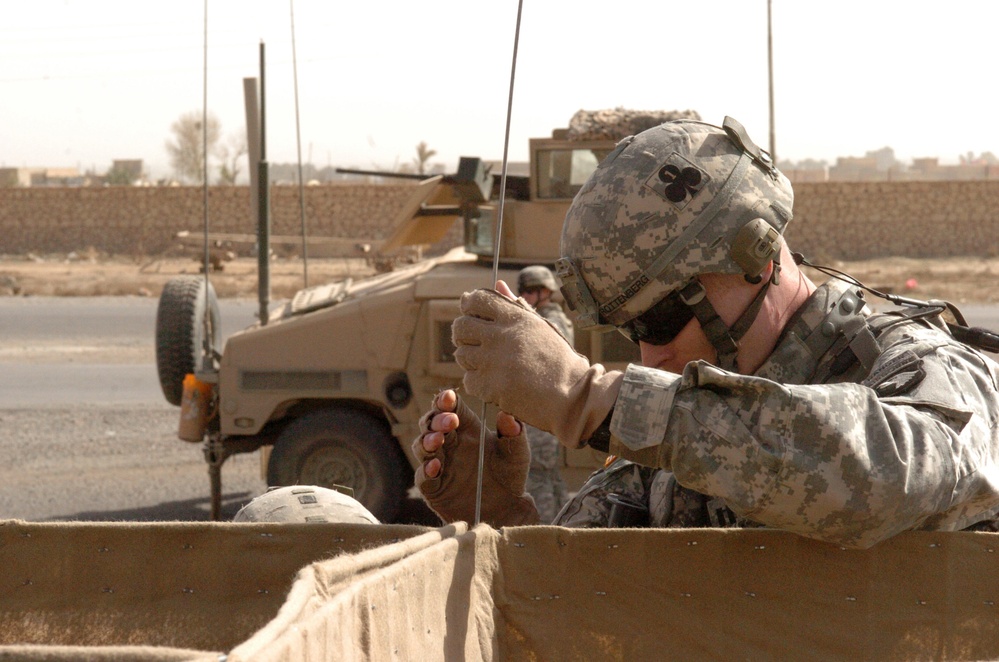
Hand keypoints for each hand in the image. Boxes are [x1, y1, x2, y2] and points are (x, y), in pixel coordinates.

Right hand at [412, 389, 540, 526]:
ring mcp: (439, 464)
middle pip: (431, 424)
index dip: (445, 400)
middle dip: (436, 419)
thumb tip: (507, 414)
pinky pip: (423, 477)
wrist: (508, 509)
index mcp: (466, 428)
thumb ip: (513, 433)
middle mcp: (449, 443)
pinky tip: (435, 466)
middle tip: (449, 421)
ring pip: (421, 446)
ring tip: (437, 440)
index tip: (448, 397)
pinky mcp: (434, 488)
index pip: (450, 408)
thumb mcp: (517, 453)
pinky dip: (426, 471)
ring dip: (426, 441)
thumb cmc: (511, 475)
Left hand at [451, 281, 622, 447]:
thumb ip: (515, 305)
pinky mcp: (490, 386)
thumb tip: (497, 283)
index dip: (469, 305)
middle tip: (474, 342)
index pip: (475, 300)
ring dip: (471, 360)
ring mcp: (493, 361)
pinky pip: (468, 380)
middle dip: (463, 334)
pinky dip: (478, 383)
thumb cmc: (557, 359)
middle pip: (460, 326)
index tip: (471, 313)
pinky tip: (494, 383)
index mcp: (514, 317)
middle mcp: (500, 335)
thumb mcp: (539, 326)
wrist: (571, 393)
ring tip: (489, 365)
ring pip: (461, 354)